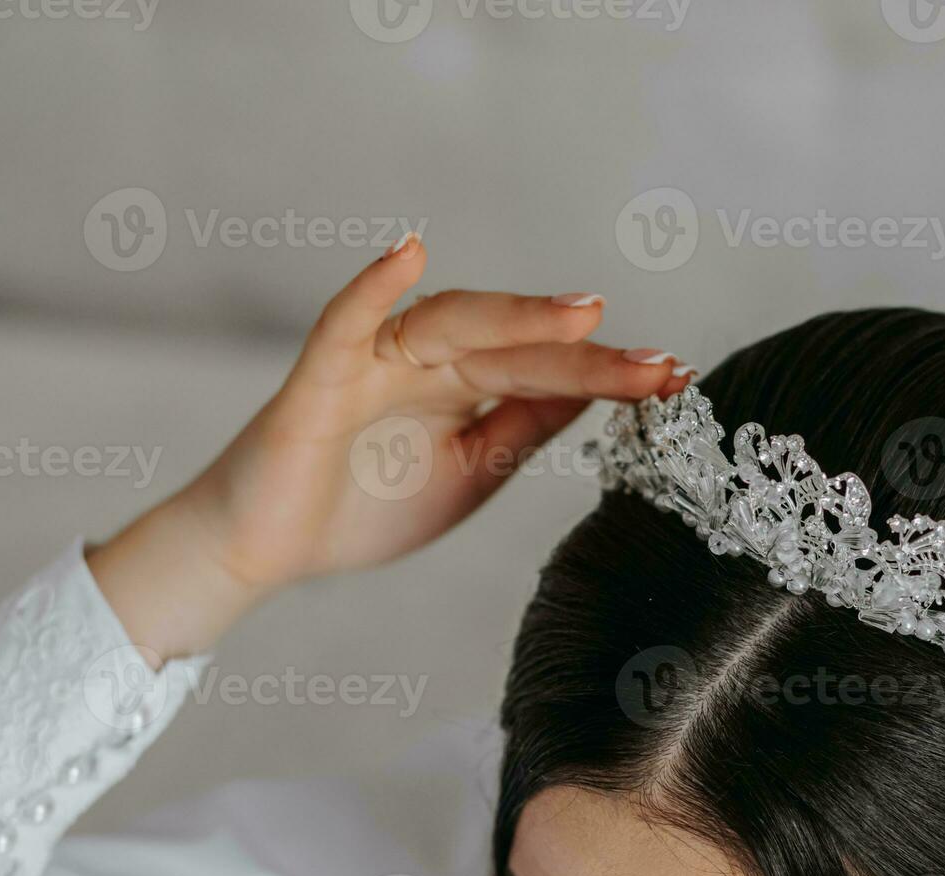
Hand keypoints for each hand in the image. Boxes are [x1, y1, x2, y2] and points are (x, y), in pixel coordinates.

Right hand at [89, 237, 690, 664]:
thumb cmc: (363, 509)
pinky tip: (408, 253)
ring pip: (451, 324)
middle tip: (658, 365)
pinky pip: (344, 323)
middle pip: (515, 345)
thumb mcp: (470, 473)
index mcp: (466, 389)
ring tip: (582, 315)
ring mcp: (375, 363)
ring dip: (515, 314)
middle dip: (586, 355)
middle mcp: (427, 364)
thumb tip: (592, 391)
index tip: (676, 380)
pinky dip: (371, 288)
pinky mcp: (318, 379)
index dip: (609, 376)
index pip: (547, 373)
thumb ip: (522, 427)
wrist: (268, 553)